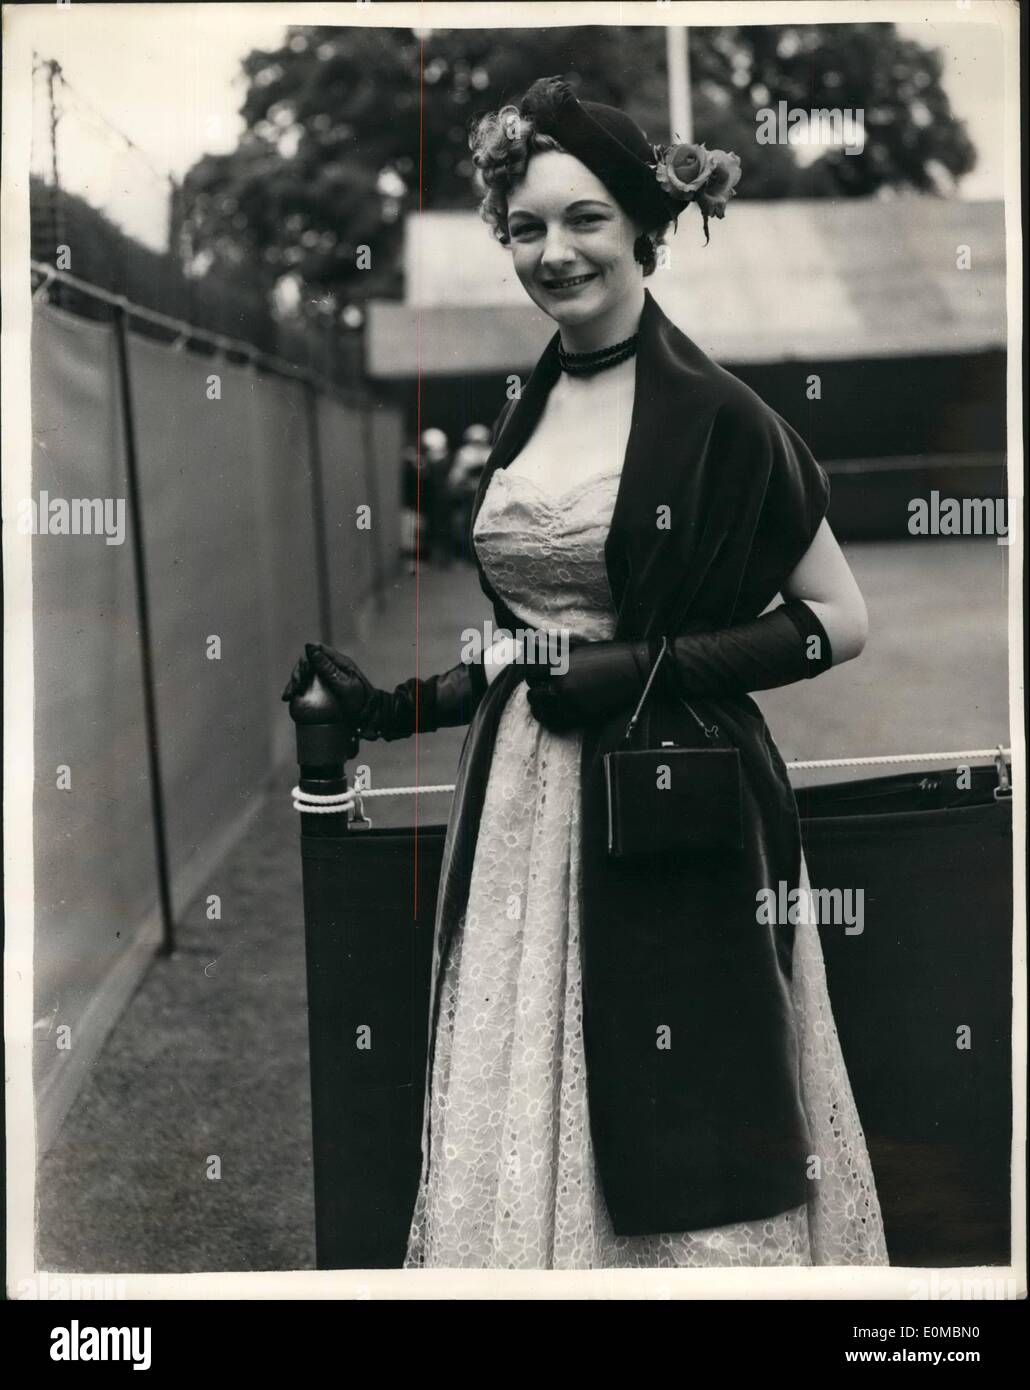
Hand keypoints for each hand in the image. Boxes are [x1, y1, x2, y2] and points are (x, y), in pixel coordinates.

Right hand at [280, 643, 377, 727]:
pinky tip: (289, 698)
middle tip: (293, 689)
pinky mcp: (326, 689)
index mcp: (340, 661)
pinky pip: (309, 685)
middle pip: (309, 662)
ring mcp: (329, 678)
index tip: (303, 673)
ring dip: (294, 682)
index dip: (306, 658)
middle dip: (298, 673)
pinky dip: (298, 690)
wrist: (371, 717)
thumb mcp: (343, 685)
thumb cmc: (360, 701)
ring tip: (287, 696)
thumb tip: (310, 648)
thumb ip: (327, 667)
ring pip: (306, 674)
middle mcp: (333, 667)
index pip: (317, 649)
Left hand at [524, 639, 655, 733]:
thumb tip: (535, 646)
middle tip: (540, 684)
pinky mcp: (581, 716)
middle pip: (532, 691)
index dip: (531, 670)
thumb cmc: (610, 654)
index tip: (535, 671)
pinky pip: (553, 723)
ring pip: (539, 709)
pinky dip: (547, 718)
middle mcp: (562, 685)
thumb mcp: (580, 646)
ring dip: (538, 704)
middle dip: (534, 687)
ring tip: (543, 699)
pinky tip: (550, 712)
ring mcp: (571, 703)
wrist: (637, 671)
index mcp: (561, 664)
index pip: (530, 670)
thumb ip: (556, 649)